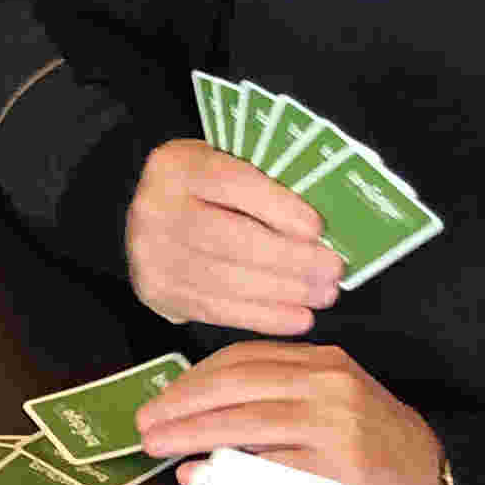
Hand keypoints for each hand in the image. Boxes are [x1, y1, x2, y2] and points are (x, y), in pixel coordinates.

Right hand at [122, 138, 341, 337]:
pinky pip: (216, 310)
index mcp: (176, 166)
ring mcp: (151, 255)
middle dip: (290, 258)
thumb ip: (264, 184)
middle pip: (229, 238)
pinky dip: (263, 317)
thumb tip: (320, 230)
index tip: (317, 229)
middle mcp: (154, 209)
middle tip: (333, 270)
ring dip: (284, 292)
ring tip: (323, 294)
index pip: (230, 183)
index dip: (276, 206)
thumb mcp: (228, 166)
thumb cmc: (208, 192)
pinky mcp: (157, 291)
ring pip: (225, 280)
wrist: (154, 221)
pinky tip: (298, 318)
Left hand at [139, 342, 454, 484]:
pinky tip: (195, 474)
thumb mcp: (330, 409)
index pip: (242, 359)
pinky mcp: (341, 468)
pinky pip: (271, 467)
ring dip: (190, 434)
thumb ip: (275, 404)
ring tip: (155, 446)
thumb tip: (193, 416)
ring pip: (247, 421)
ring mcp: (338, 424)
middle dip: (180, 403)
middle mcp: (330, 384)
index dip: (192, 380)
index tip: (160, 400)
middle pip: (236, 384)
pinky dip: (226, 469)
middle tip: (144, 425)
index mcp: (323, 363)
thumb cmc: (371, 452)